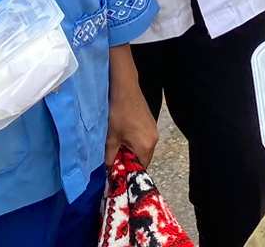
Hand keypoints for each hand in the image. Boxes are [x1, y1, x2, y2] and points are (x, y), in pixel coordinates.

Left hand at [107, 46, 157, 167]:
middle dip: (132, 162)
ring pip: (145, 149)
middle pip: (144, 159)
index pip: (140, 168)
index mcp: (145, 146)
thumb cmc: (118, 114)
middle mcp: (154, 140)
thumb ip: (110, 157)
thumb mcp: (112, 138)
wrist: (126, 91)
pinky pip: (146, 140)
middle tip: (118, 161)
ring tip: (121, 149)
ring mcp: (154, 131)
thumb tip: (109, 170)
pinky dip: (137, 143)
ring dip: (134, 152)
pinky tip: (126, 137)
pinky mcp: (152, 124)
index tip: (119, 172)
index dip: (130, 172)